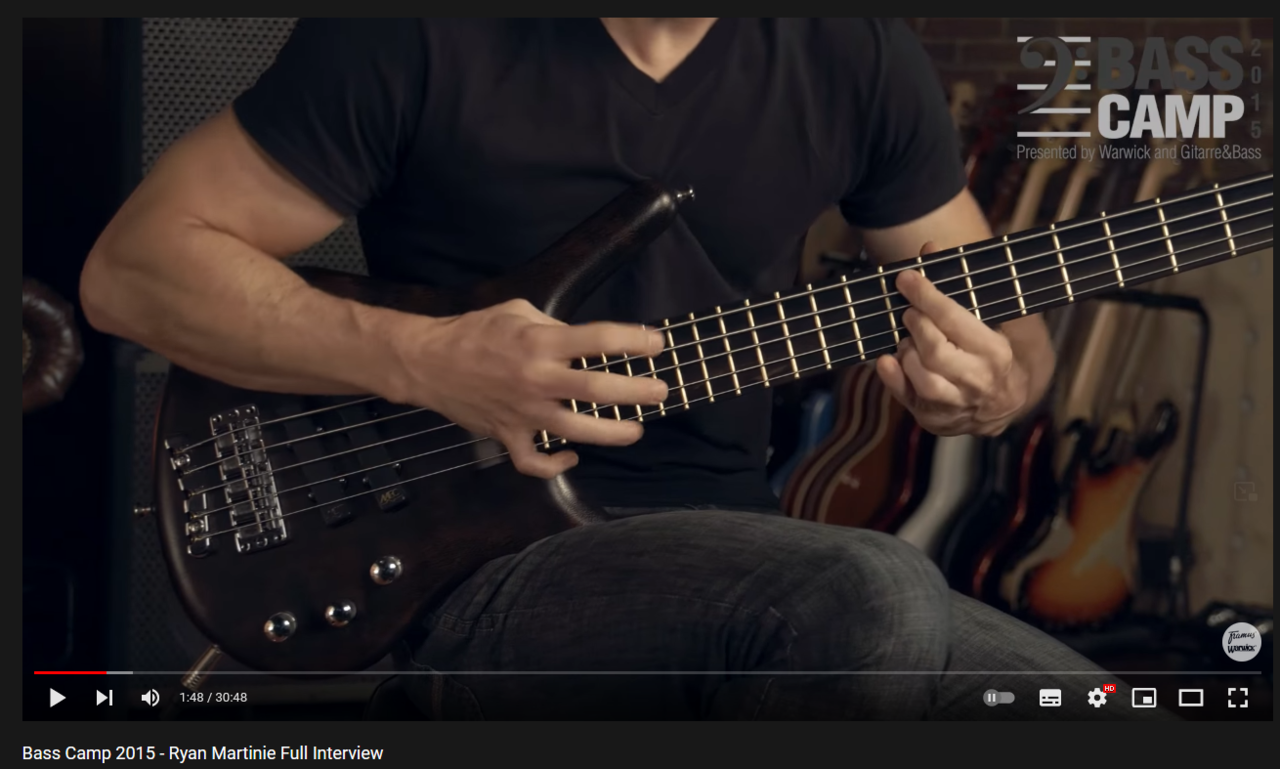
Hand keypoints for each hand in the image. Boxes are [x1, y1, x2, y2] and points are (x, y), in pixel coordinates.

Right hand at [389, 299, 667, 477]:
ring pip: (576, 431)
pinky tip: (572, 457)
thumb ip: (555, 327)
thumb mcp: (519, 312)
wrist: (428, 362)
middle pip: (598, 390)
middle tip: (661, 392)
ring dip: (612, 433)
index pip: (599, 339)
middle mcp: (536, 379)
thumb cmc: (475, 331)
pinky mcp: (506, 435)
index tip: (656, 343)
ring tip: (636, 430)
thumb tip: (587, 343)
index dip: (633, 340)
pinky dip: (554, 465)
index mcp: (540, 343)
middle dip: (637, 391)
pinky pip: (533, 462)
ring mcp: (522, 412)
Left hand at [875, 242, 1030, 436]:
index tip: (906, 278)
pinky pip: (907, 399)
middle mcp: (978, 381)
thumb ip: (957, 285)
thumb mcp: (985, 318)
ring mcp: (956, 405)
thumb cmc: (988, 350)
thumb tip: (929, 246)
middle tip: (909, 314)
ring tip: (908, 341)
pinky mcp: (935, 419)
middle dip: (916, 326)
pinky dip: (891, 379)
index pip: (955, 320)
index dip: (927, 297)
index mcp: (995, 351)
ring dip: (906, 353)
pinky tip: (886, 361)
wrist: (1003, 401)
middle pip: (936, 351)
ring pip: (923, 379)